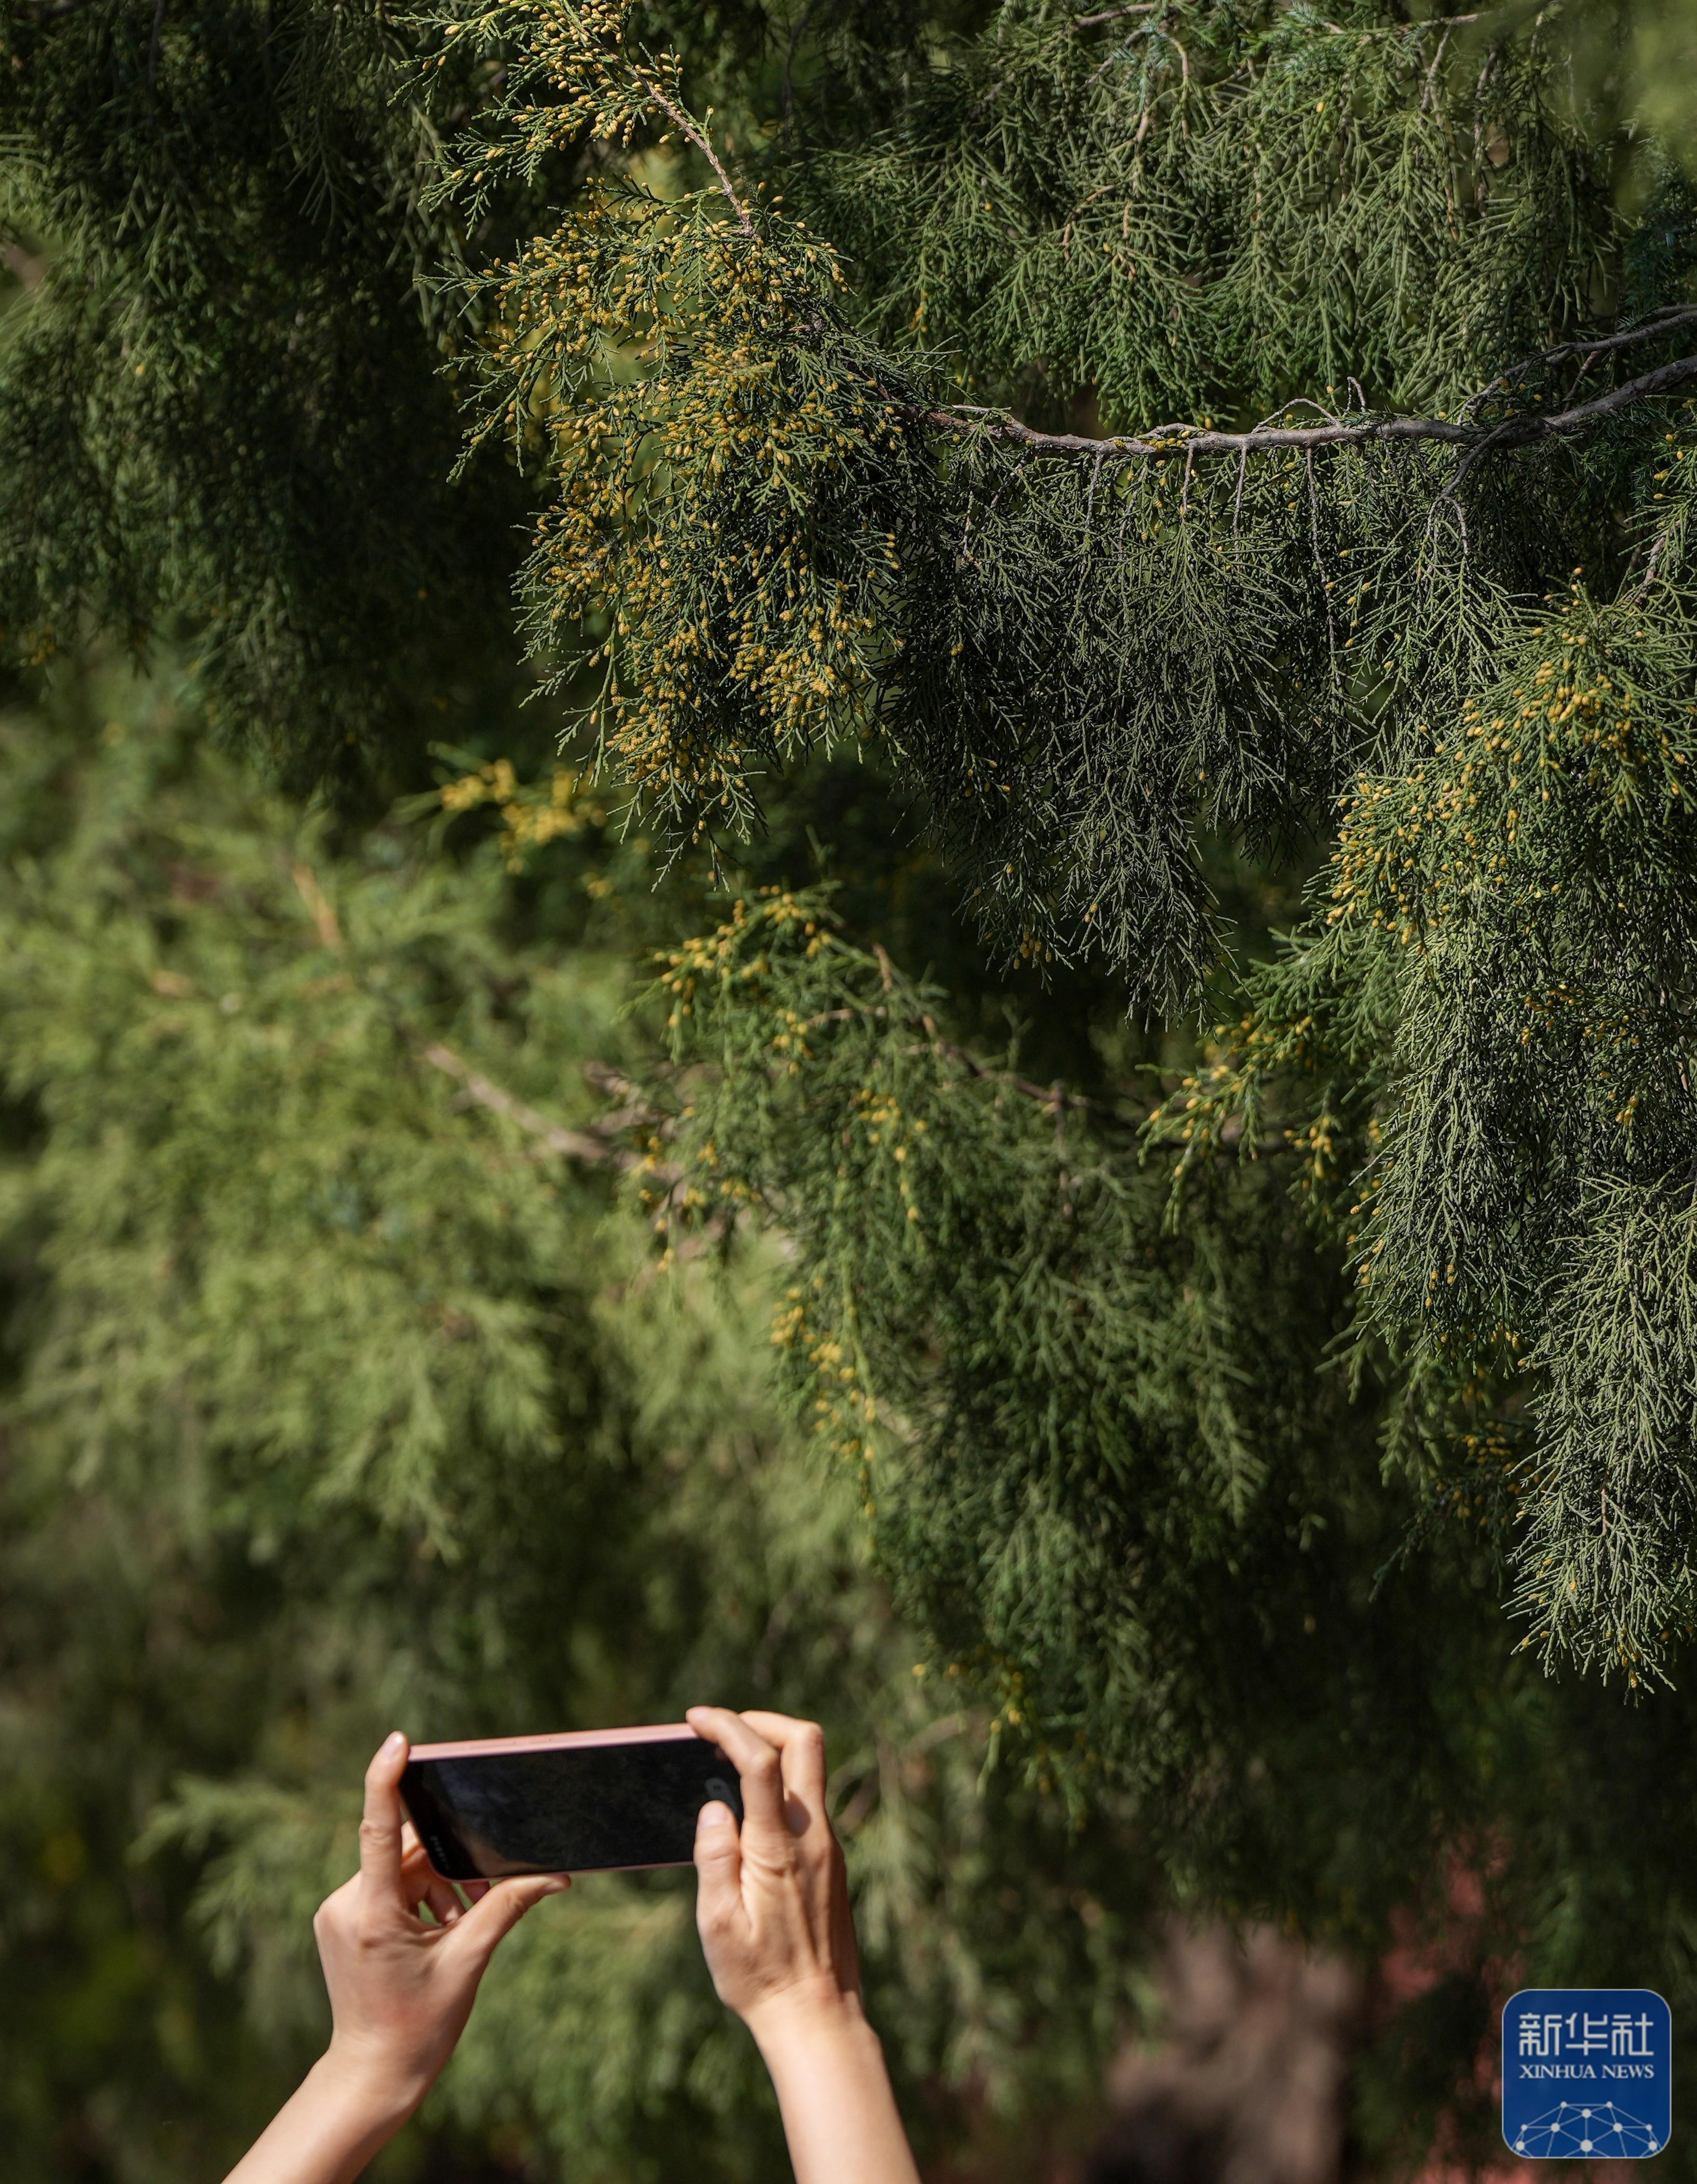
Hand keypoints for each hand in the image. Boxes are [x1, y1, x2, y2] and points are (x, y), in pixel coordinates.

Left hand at [224, 1734, 566, 2183]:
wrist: (372, 2076)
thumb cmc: (421, 2026)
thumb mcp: (469, 1962)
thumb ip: (507, 1906)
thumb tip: (556, 1875)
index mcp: (373, 1914)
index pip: (378, 1830)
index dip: (387, 1779)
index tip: (399, 1740)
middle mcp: (346, 1906)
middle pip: (406, 1853)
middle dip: (448, 1866)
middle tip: (477, 1900)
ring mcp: (337, 1914)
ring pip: (398, 1871)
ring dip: (435, 1886)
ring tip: (459, 1929)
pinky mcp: (340, 1922)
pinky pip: (384, 1888)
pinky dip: (417, 1898)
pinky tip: (439, 1932)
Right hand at [685, 1707, 858, 2037]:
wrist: (817, 2016)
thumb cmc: (759, 1977)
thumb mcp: (717, 1925)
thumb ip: (714, 1858)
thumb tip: (712, 1809)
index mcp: (780, 1847)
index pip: (760, 1760)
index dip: (728, 1726)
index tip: (696, 1718)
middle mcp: (813, 1836)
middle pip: (805, 1741)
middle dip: (762, 1720)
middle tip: (721, 1730)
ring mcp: (829, 1846)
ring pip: (811, 1769)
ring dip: (773, 1750)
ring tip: (726, 1764)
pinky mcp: (832, 1861)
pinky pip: (810, 1801)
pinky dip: (780, 1785)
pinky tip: (749, 1811)